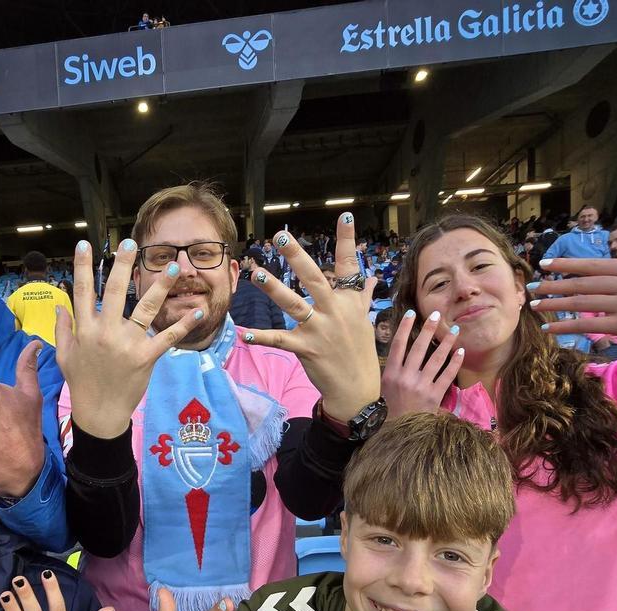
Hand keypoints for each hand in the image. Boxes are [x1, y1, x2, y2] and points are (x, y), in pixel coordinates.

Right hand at [55, 238, 201, 438]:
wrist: (99, 413)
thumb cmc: (82, 383)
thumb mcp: (65, 355)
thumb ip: (61, 329)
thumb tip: (59, 305)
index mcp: (85, 329)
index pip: (83, 291)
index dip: (83, 267)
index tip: (85, 245)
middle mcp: (105, 332)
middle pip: (116, 292)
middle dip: (123, 265)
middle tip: (131, 242)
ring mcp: (127, 345)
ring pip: (146, 309)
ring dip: (161, 286)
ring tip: (174, 266)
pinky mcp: (146, 358)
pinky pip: (167, 338)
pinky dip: (184, 325)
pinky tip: (198, 310)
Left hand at [241, 214, 380, 421]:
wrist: (357, 388)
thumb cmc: (358, 352)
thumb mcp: (363, 320)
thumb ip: (362, 296)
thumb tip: (372, 276)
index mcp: (348, 301)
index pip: (349, 265)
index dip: (346, 240)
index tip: (344, 215)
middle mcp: (335, 311)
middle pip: (314, 279)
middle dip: (297, 257)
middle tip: (281, 237)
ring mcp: (320, 330)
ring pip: (294, 305)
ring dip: (274, 290)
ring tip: (256, 274)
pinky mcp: (306, 349)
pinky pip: (280, 340)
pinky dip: (262, 337)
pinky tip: (244, 333)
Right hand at [380, 309, 462, 418]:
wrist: (398, 434)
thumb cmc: (388, 412)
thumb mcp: (382, 390)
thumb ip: (391, 373)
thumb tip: (398, 355)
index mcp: (391, 374)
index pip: (398, 345)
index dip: (405, 328)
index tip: (412, 314)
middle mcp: (406, 377)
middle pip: (418, 348)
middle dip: (428, 329)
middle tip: (436, 315)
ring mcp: (421, 386)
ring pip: (436, 359)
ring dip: (446, 342)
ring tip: (453, 330)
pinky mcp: (434, 396)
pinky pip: (447, 375)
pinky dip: (455, 363)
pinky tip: (460, 352)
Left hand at [534, 225, 616, 355]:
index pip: (596, 265)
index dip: (569, 264)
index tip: (547, 264)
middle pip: (585, 283)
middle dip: (555, 284)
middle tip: (532, 286)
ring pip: (584, 302)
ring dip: (556, 304)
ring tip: (535, 305)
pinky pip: (590, 325)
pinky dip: (567, 326)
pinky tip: (549, 328)